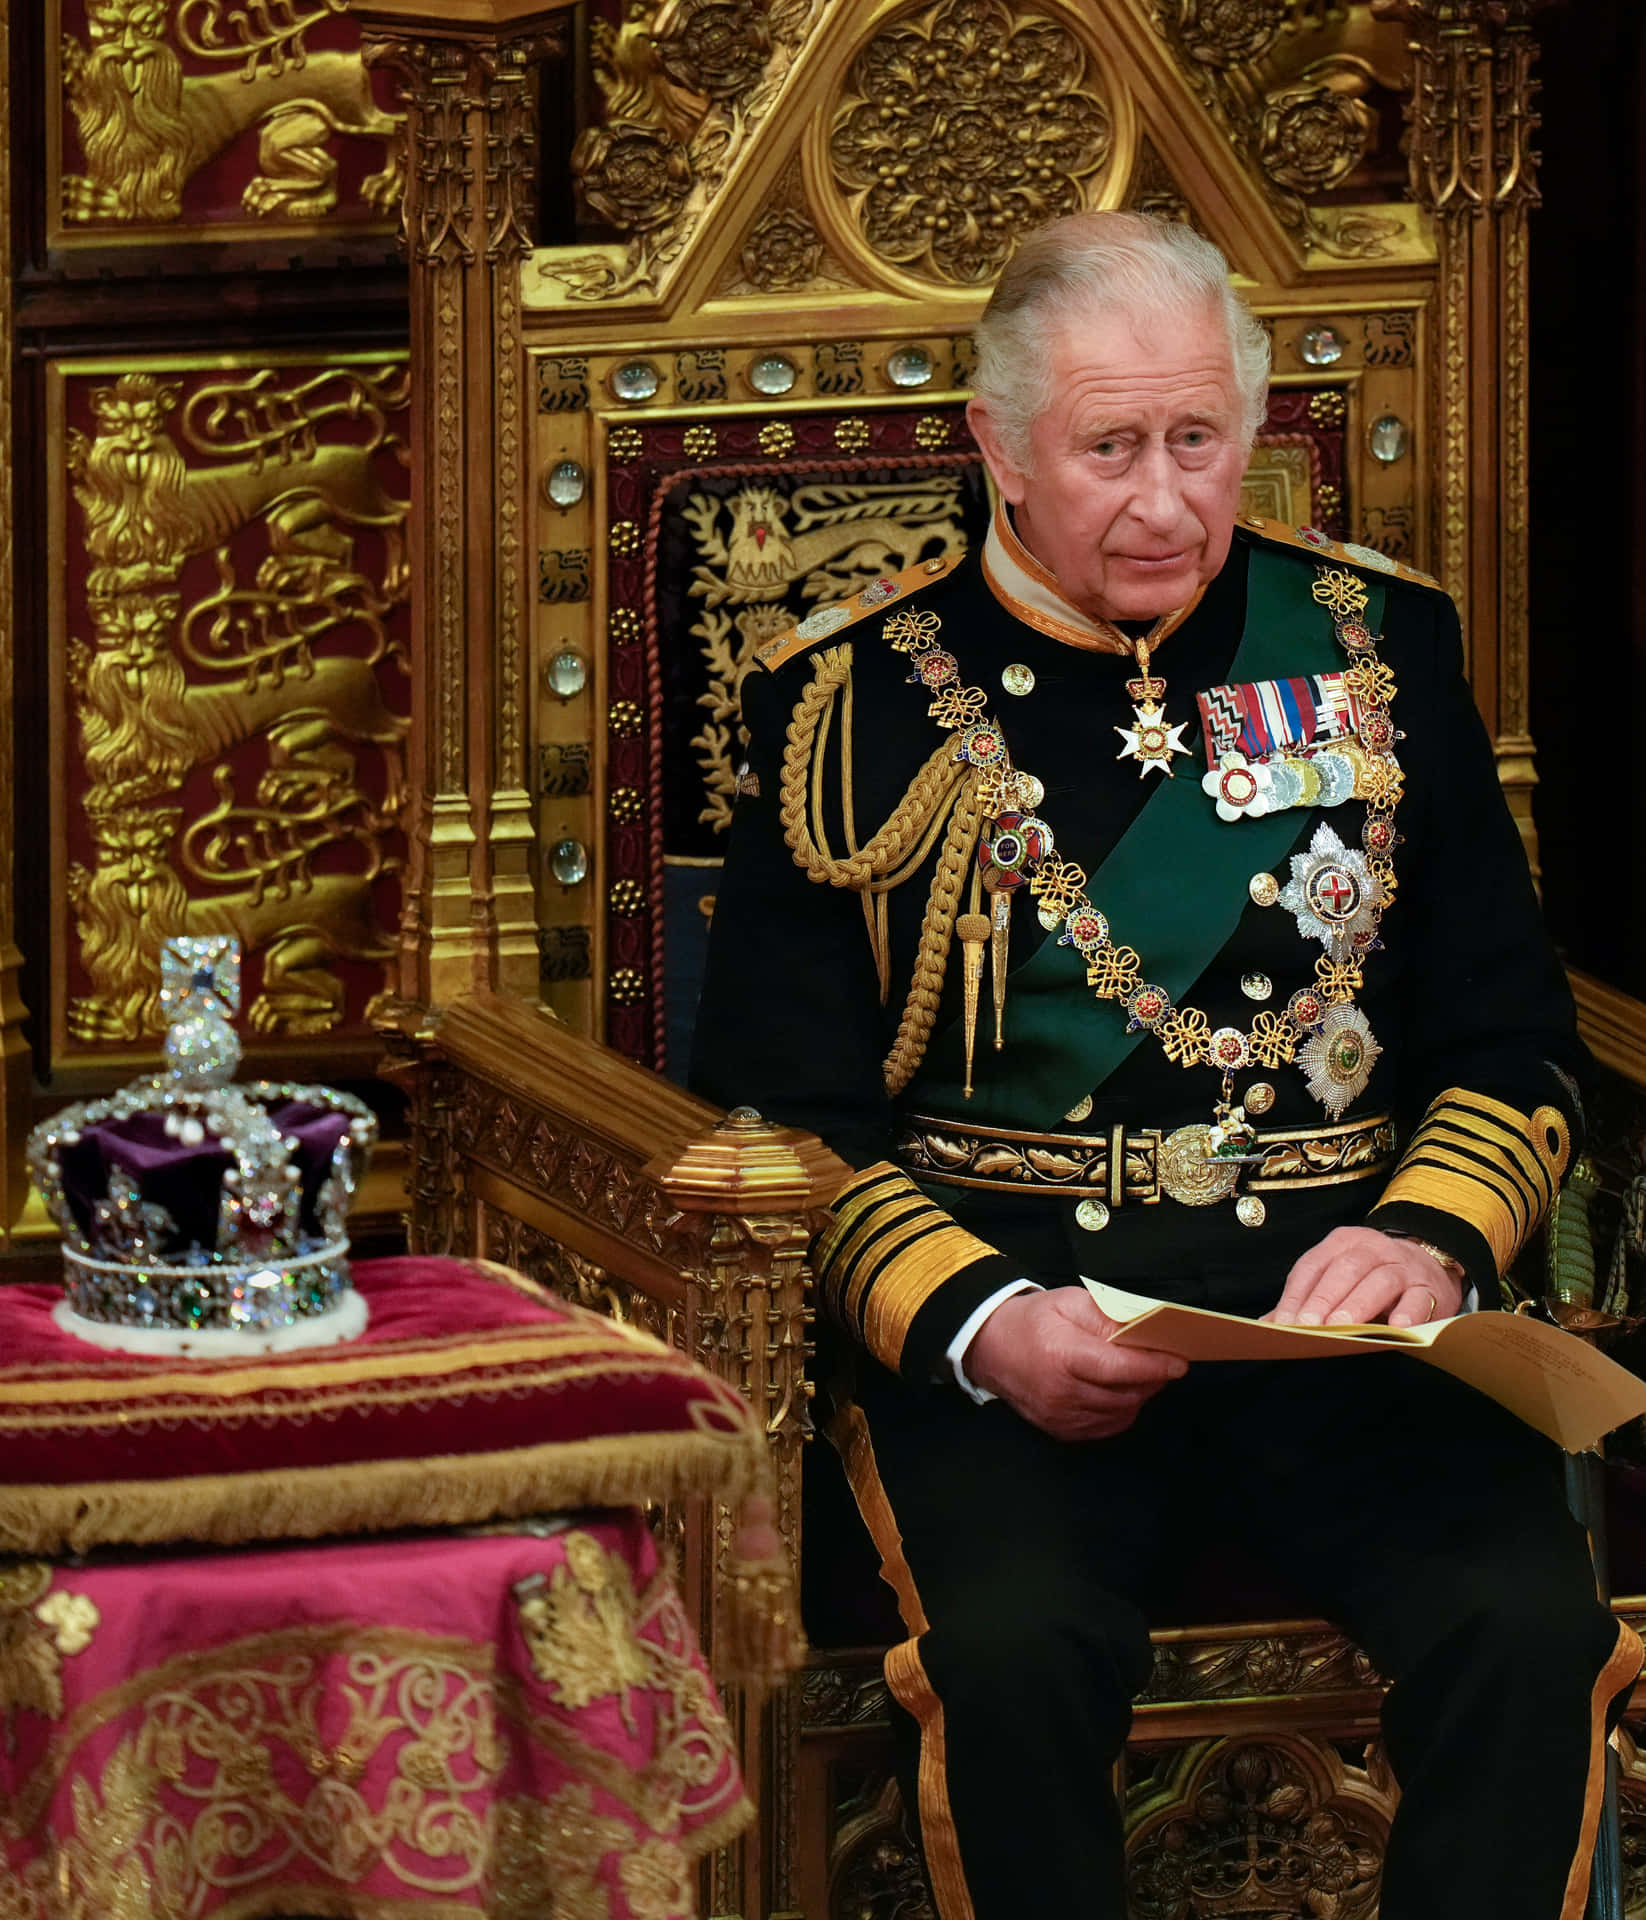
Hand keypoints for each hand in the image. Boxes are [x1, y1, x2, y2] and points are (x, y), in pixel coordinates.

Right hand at [964, 1288, 1187, 1440]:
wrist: (989, 1346)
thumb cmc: (1031, 1320)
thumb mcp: (1069, 1302)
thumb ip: (1108, 1317)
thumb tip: (1144, 1330)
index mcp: (1062, 1355)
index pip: (1119, 1368)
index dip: (1153, 1366)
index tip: (1178, 1362)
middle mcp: (1061, 1391)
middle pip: (1125, 1394)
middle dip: (1152, 1379)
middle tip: (1163, 1362)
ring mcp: (1059, 1415)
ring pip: (1120, 1413)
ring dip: (1139, 1395)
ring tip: (1141, 1374)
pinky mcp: (1060, 1429)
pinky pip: (1106, 1427)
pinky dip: (1121, 1410)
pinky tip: (1120, 1392)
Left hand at [1263, 1226, 1463, 1329]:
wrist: (1431, 1264)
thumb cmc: (1371, 1278)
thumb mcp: (1337, 1279)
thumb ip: (1305, 1300)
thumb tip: (1267, 1326)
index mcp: (1343, 1242)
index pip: (1313, 1265)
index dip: (1297, 1294)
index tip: (1284, 1322)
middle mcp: (1373, 1249)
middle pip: (1345, 1269)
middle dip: (1324, 1299)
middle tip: (1310, 1327)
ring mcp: (1404, 1267)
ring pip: (1380, 1281)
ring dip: (1358, 1305)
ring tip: (1343, 1328)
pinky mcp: (1430, 1288)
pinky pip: (1419, 1299)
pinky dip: (1407, 1313)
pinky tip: (1395, 1329)